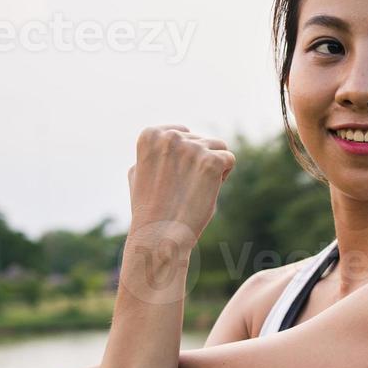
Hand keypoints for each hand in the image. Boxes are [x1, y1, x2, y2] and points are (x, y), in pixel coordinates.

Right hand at [127, 126, 235, 243]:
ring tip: (193, 189)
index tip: (172, 177)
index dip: (183, 158)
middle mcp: (170, 137)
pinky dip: (223, 176)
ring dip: (212, 167)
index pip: (183, 132)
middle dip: (198, 162)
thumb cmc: (149, 208)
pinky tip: (206, 191)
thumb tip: (167, 136)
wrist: (159, 235)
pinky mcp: (211, 162)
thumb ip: (153, 151)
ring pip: (218, 147)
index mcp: (150, 135)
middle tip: (181, 189)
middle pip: (201, 140)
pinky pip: (229, 159)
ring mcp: (191, 148)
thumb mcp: (138, 172)